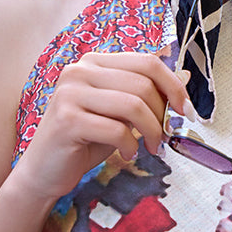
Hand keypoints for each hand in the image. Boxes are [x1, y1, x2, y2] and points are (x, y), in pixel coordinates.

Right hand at [14, 51, 190, 202]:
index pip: (147, 61)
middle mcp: (79, 71)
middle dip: (163, 114)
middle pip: (143, 83)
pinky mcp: (67, 120)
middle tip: (165, 136)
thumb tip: (185, 76)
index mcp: (94, 63)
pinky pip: (116, 129)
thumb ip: (145, 94)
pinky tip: (128, 153)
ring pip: (133, 105)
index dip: (173, 85)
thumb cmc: (85, 140)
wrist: (45, 171)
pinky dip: (131, 145)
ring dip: (151, 131)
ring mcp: (70, 93)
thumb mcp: (120, 113)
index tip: (186, 110)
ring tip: (151, 147)